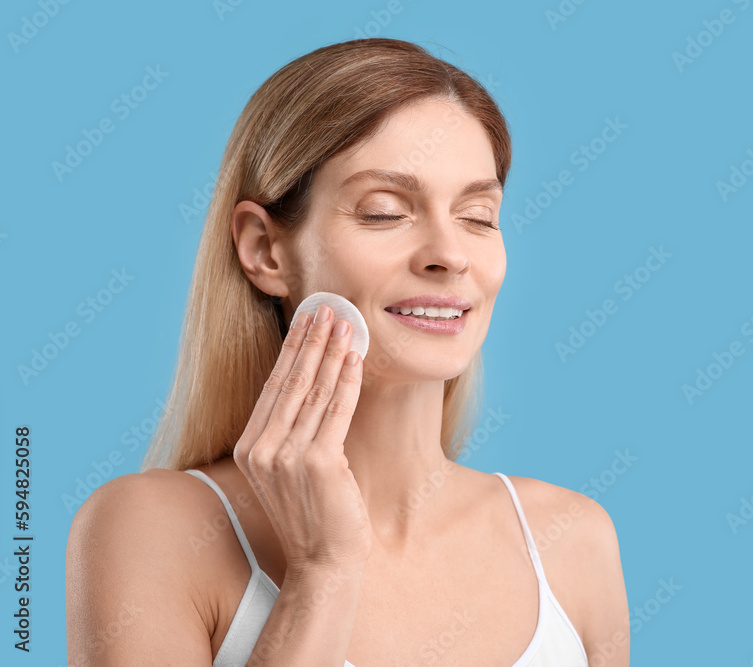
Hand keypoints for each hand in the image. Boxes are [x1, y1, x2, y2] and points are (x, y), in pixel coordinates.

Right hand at [233, 304, 371, 573]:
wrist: (324, 565)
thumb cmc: (314, 519)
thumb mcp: (290, 473)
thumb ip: (291, 436)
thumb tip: (311, 390)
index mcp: (250, 449)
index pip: (275, 387)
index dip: (292, 350)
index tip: (306, 321)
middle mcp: (263, 449)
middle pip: (291, 381)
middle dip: (312, 340)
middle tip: (327, 308)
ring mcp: (287, 456)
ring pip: (314, 391)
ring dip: (332, 352)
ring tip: (345, 323)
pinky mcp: (318, 463)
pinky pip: (336, 411)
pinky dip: (347, 381)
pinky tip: (355, 358)